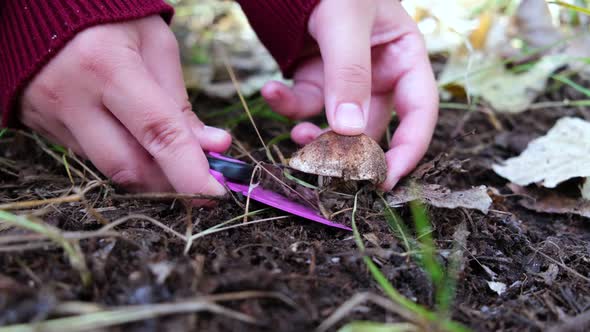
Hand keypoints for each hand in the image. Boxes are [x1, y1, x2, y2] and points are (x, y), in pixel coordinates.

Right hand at [19, 16, 230, 198]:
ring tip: (172, 159)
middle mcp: (71, 97)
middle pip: (129, 166)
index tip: (217, 196)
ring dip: (148, 173)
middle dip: (171, 183)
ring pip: (108, 168)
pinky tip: (135, 142)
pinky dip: (121, 157)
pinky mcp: (40, 126)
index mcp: (107, 65)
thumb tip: (213, 147)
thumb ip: (179, 101)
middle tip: (202, 184)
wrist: (40, 8)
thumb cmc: (111, 17)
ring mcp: (49, 115)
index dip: (190, 171)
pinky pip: (89, 157)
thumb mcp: (155, 44)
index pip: (157, 133)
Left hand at [261, 0, 437, 190]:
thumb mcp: (346, 21)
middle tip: (328, 167)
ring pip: (336, 124)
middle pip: (373, 127)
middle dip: (350, 149)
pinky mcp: (316, 78)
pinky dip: (287, 105)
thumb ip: (349, 74)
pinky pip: (305, 103)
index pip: (419, 113)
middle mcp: (379, 73)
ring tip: (295, 135)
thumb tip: (349, 132)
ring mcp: (346, 79)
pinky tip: (270, 90)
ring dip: (315, 135)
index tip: (386, 179)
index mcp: (404, 57)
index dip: (407, 149)